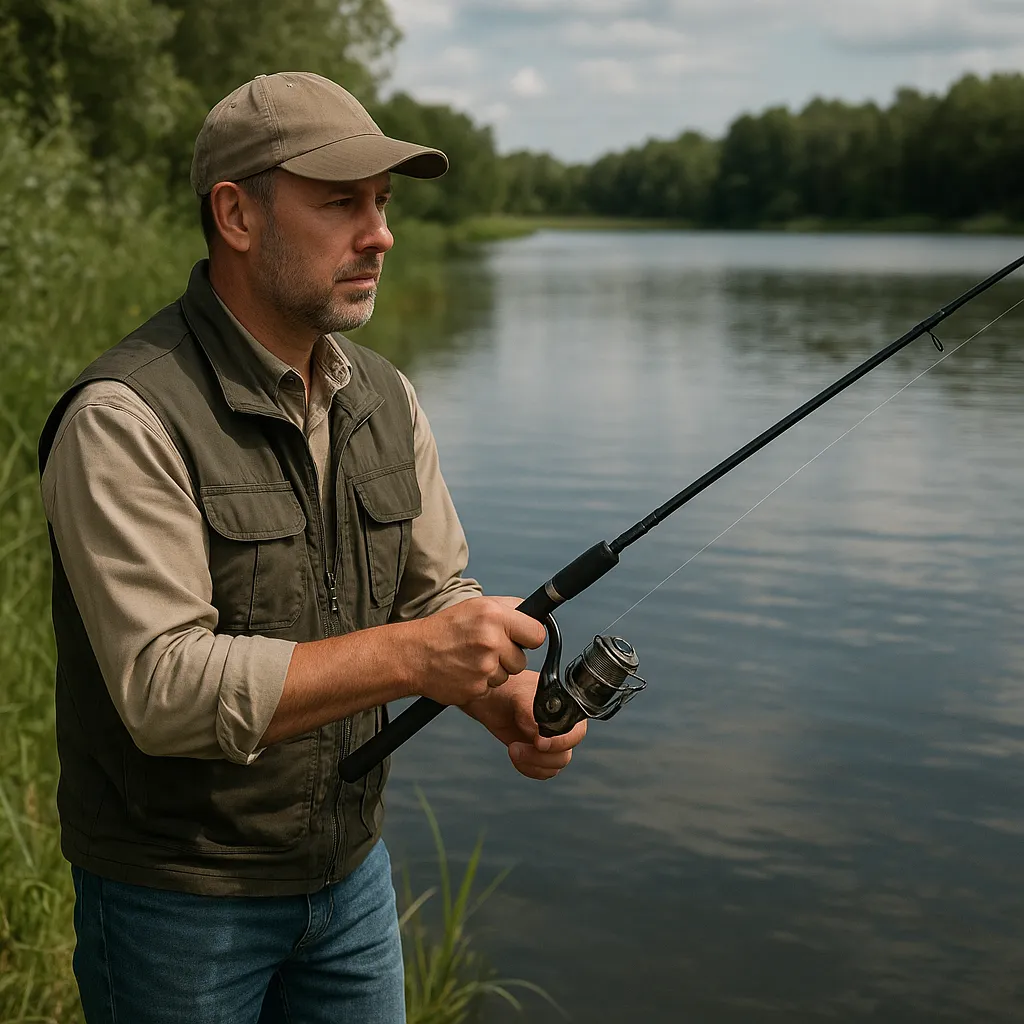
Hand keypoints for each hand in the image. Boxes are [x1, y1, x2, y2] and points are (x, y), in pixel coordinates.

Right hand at [405, 596, 546, 705]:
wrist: (413, 654)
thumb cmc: (444, 629)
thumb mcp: (476, 605)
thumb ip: (510, 609)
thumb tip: (537, 616)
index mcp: (494, 616)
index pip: (537, 634)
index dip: (529, 637)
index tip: (521, 638)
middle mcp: (491, 640)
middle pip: (522, 659)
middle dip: (508, 656)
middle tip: (485, 648)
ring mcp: (484, 667)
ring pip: (507, 675)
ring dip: (494, 670)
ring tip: (471, 658)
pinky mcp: (477, 688)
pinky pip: (492, 688)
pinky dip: (481, 682)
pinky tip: (464, 670)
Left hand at [463, 669, 587, 779]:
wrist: (491, 697)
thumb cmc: (508, 688)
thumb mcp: (520, 697)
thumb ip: (532, 715)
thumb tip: (540, 735)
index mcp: (567, 710)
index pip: (576, 733)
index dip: (560, 742)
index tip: (538, 742)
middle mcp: (563, 728)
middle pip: (564, 755)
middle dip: (540, 756)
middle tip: (516, 747)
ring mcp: (551, 742)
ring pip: (554, 766)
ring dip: (532, 763)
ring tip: (513, 749)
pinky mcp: (538, 753)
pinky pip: (542, 771)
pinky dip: (528, 768)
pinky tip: (515, 755)